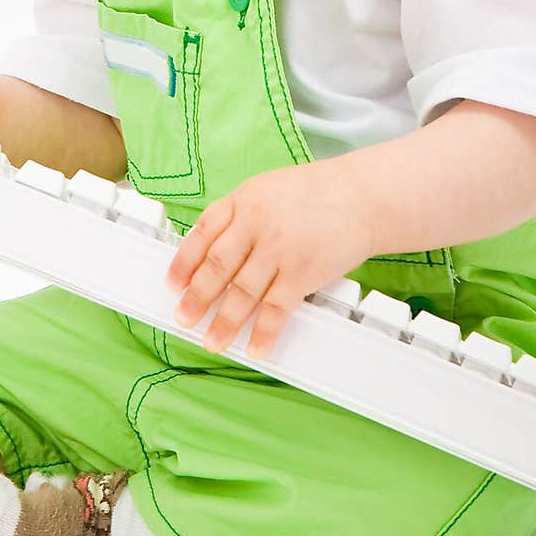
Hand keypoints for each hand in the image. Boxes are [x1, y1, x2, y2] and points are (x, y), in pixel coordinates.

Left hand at [163, 156, 373, 359]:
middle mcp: (257, 223)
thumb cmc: (317, 192)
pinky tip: (255, 346)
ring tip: (212, 340)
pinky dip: (264, 332)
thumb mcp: (268, 189)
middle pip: (217, 266)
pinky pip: (276, 309)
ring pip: (242, 292)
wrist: (363, 196)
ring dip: (224, 322)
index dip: (183, 262)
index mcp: (244, 199)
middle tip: (184, 318)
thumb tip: (214, 251)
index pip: (203, 232)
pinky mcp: (302, 272)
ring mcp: (279, 249)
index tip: (173, 284)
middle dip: (197, 297)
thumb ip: (241, 216)